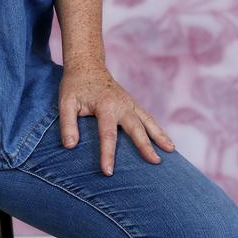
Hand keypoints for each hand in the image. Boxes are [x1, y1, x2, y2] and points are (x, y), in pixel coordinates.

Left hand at [58, 60, 174, 175]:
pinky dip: (158, 129)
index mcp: (105, 105)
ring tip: (171, 151)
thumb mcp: (66, 102)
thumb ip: (67, 124)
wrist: (87, 64)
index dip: (107, 153)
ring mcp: (129, 103)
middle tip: (155, 162)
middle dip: (145, 145)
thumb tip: (70, 146)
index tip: (108, 172)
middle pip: (136, 127)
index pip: (107, 133)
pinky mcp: (132, 104)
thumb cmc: (75, 85)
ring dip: (159, 135)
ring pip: (147, 121)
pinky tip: (167, 142)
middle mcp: (121, 104)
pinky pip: (148, 118)